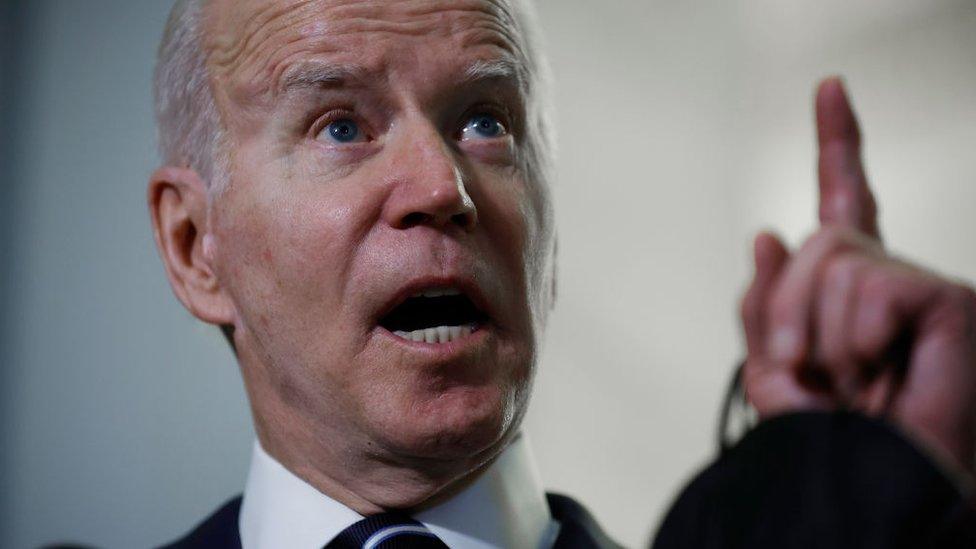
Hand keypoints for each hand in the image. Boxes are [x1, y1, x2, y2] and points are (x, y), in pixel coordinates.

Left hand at [740, 78, 975, 475]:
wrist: (873, 490)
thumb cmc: (832, 446)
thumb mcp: (776, 373)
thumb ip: (768, 305)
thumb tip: (768, 234)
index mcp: (847, 293)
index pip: (843, 202)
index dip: (837, 144)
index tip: (829, 91)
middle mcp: (887, 280)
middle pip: (815, 241)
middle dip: (789, 310)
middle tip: (812, 373)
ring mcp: (919, 287)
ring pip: (834, 259)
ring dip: (819, 334)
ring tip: (850, 383)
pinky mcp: (948, 300)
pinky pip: (868, 286)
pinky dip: (854, 339)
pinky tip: (879, 370)